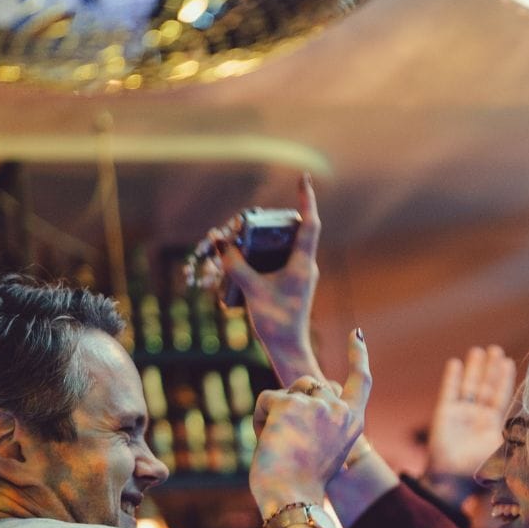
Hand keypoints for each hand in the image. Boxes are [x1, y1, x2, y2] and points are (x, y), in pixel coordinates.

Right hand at [210, 174, 321, 386]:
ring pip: (282, 245)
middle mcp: (305, 265)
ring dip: (261, 238)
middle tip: (242, 221)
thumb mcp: (252, 290)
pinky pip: (278, 259)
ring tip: (236, 238)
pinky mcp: (292, 282)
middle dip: (267, 221)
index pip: (309, 224)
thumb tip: (219, 241)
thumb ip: (235, 264)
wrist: (288, 349)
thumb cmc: (276, 323)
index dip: (306, 199)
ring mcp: (300, 273)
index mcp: (303, 264)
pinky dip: (261, 253)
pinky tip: (242, 257)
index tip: (303, 178)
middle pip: (290, 230)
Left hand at [249, 328, 370, 517]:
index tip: (357, 334)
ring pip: (287, 392)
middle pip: (310, 384)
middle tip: (289, 443)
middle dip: (292, 404)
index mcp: (353, 423)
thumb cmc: (305, 485)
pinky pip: (266, 399)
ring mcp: (316, 405)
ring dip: (276, 413)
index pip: (361, 381)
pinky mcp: (290, 404)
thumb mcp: (328, 455)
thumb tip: (319, 423)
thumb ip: (326, 428)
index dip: (358, 356)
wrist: (292, 497)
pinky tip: (266, 441)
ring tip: (278, 444)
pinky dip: (259, 419)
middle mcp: (339, 410)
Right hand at [425, 346, 515, 497]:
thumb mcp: (506, 452)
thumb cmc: (480, 470)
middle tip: (496, 350)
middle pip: (485, 387)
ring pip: (469, 386)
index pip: (500, 397)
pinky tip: (456, 363)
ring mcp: (459, 414)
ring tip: (479, 350)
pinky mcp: (443, 414)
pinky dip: (452, 378)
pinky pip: (448, 391)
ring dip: (474, 368)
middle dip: (491, 369)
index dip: (504, 380)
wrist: (452, 480)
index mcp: (493, 425)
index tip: (508, 362)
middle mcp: (477, 417)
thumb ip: (520, 439)